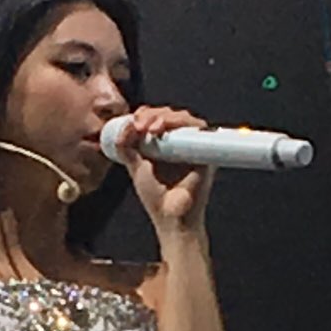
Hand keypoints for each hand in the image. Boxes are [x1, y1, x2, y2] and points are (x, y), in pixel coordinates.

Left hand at [108, 105, 217, 229]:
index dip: (145, 115)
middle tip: (140, 125)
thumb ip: (127, 147)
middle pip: (168, 114)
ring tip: (151, 128)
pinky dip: (182, 123)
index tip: (133, 122)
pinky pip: (198, 128)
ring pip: (182, 117)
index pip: (155, 119)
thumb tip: (125, 123)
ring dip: (165, 116)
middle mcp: (178, 143)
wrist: (171, 216)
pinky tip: (165, 129)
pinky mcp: (205, 150)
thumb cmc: (155, 197)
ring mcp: (192, 145)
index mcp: (162, 145)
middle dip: (152, 114)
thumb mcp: (135, 167)